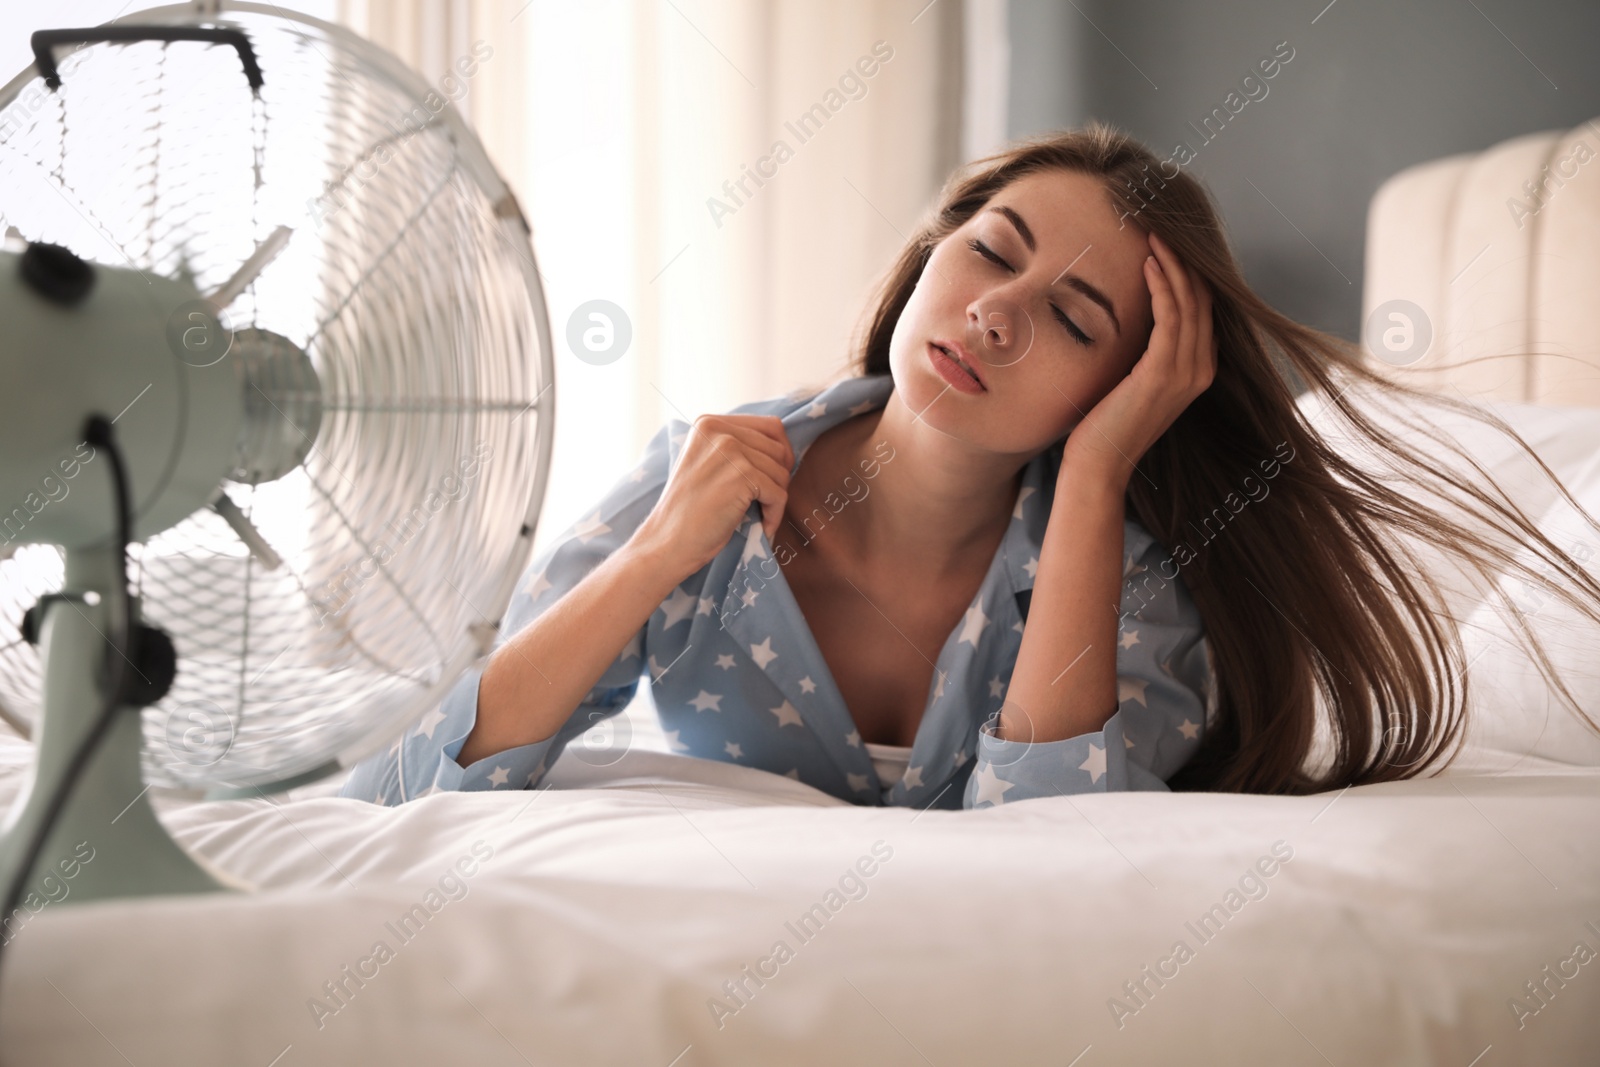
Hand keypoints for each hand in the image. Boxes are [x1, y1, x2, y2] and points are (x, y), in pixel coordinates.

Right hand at [630, 413, 795, 577]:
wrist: (667, 542)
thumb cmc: (691, 510)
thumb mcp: (708, 464)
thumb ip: (738, 448)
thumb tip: (786, 449)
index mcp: (709, 423)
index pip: (770, 426)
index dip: (780, 455)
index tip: (771, 480)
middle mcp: (718, 430)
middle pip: (779, 449)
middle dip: (778, 480)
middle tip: (762, 503)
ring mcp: (729, 450)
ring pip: (782, 472)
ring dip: (775, 499)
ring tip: (756, 515)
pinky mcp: (741, 475)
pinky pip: (779, 494)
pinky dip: (774, 516)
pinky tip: (761, 527)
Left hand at [1060, 231, 1215, 486]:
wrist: (1099, 465)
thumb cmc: (1105, 423)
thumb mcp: (1133, 381)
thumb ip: (1145, 354)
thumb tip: (1135, 318)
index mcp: (1197, 370)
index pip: (1202, 310)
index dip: (1189, 273)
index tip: (1169, 242)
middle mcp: (1200, 370)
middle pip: (1202, 300)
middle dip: (1184, 261)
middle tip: (1162, 227)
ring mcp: (1185, 373)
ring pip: (1188, 303)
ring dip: (1172, 265)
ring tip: (1154, 235)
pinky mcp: (1163, 374)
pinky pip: (1170, 319)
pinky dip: (1162, 287)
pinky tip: (1147, 264)